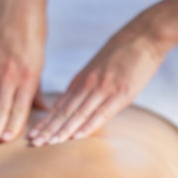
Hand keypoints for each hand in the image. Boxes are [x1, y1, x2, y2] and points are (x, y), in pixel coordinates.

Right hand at [0, 0, 47, 145]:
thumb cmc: (34, 33)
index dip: (12, 126)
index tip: (5, 142)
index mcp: (28, 75)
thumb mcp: (40, 61)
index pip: (19, 107)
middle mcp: (9, 74)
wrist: (17, 3)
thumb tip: (43, 111)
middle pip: (0, 108)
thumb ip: (37, 89)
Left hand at [29, 25, 165, 145]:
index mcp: (80, 81)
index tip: (32, 136)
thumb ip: (85, 85)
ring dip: (63, 131)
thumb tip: (75, 102)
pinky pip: (101, 113)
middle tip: (33, 144)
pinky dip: (88, 126)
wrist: (145, 34)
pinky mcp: (121, 93)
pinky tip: (76, 136)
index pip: (59, 107)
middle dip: (48, 130)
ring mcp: (103, 89)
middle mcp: (88, 85)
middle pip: (64, 112)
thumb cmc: (123, 51)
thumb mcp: (97, 67)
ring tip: (49, 143)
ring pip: (78, 114)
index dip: (45, 123)